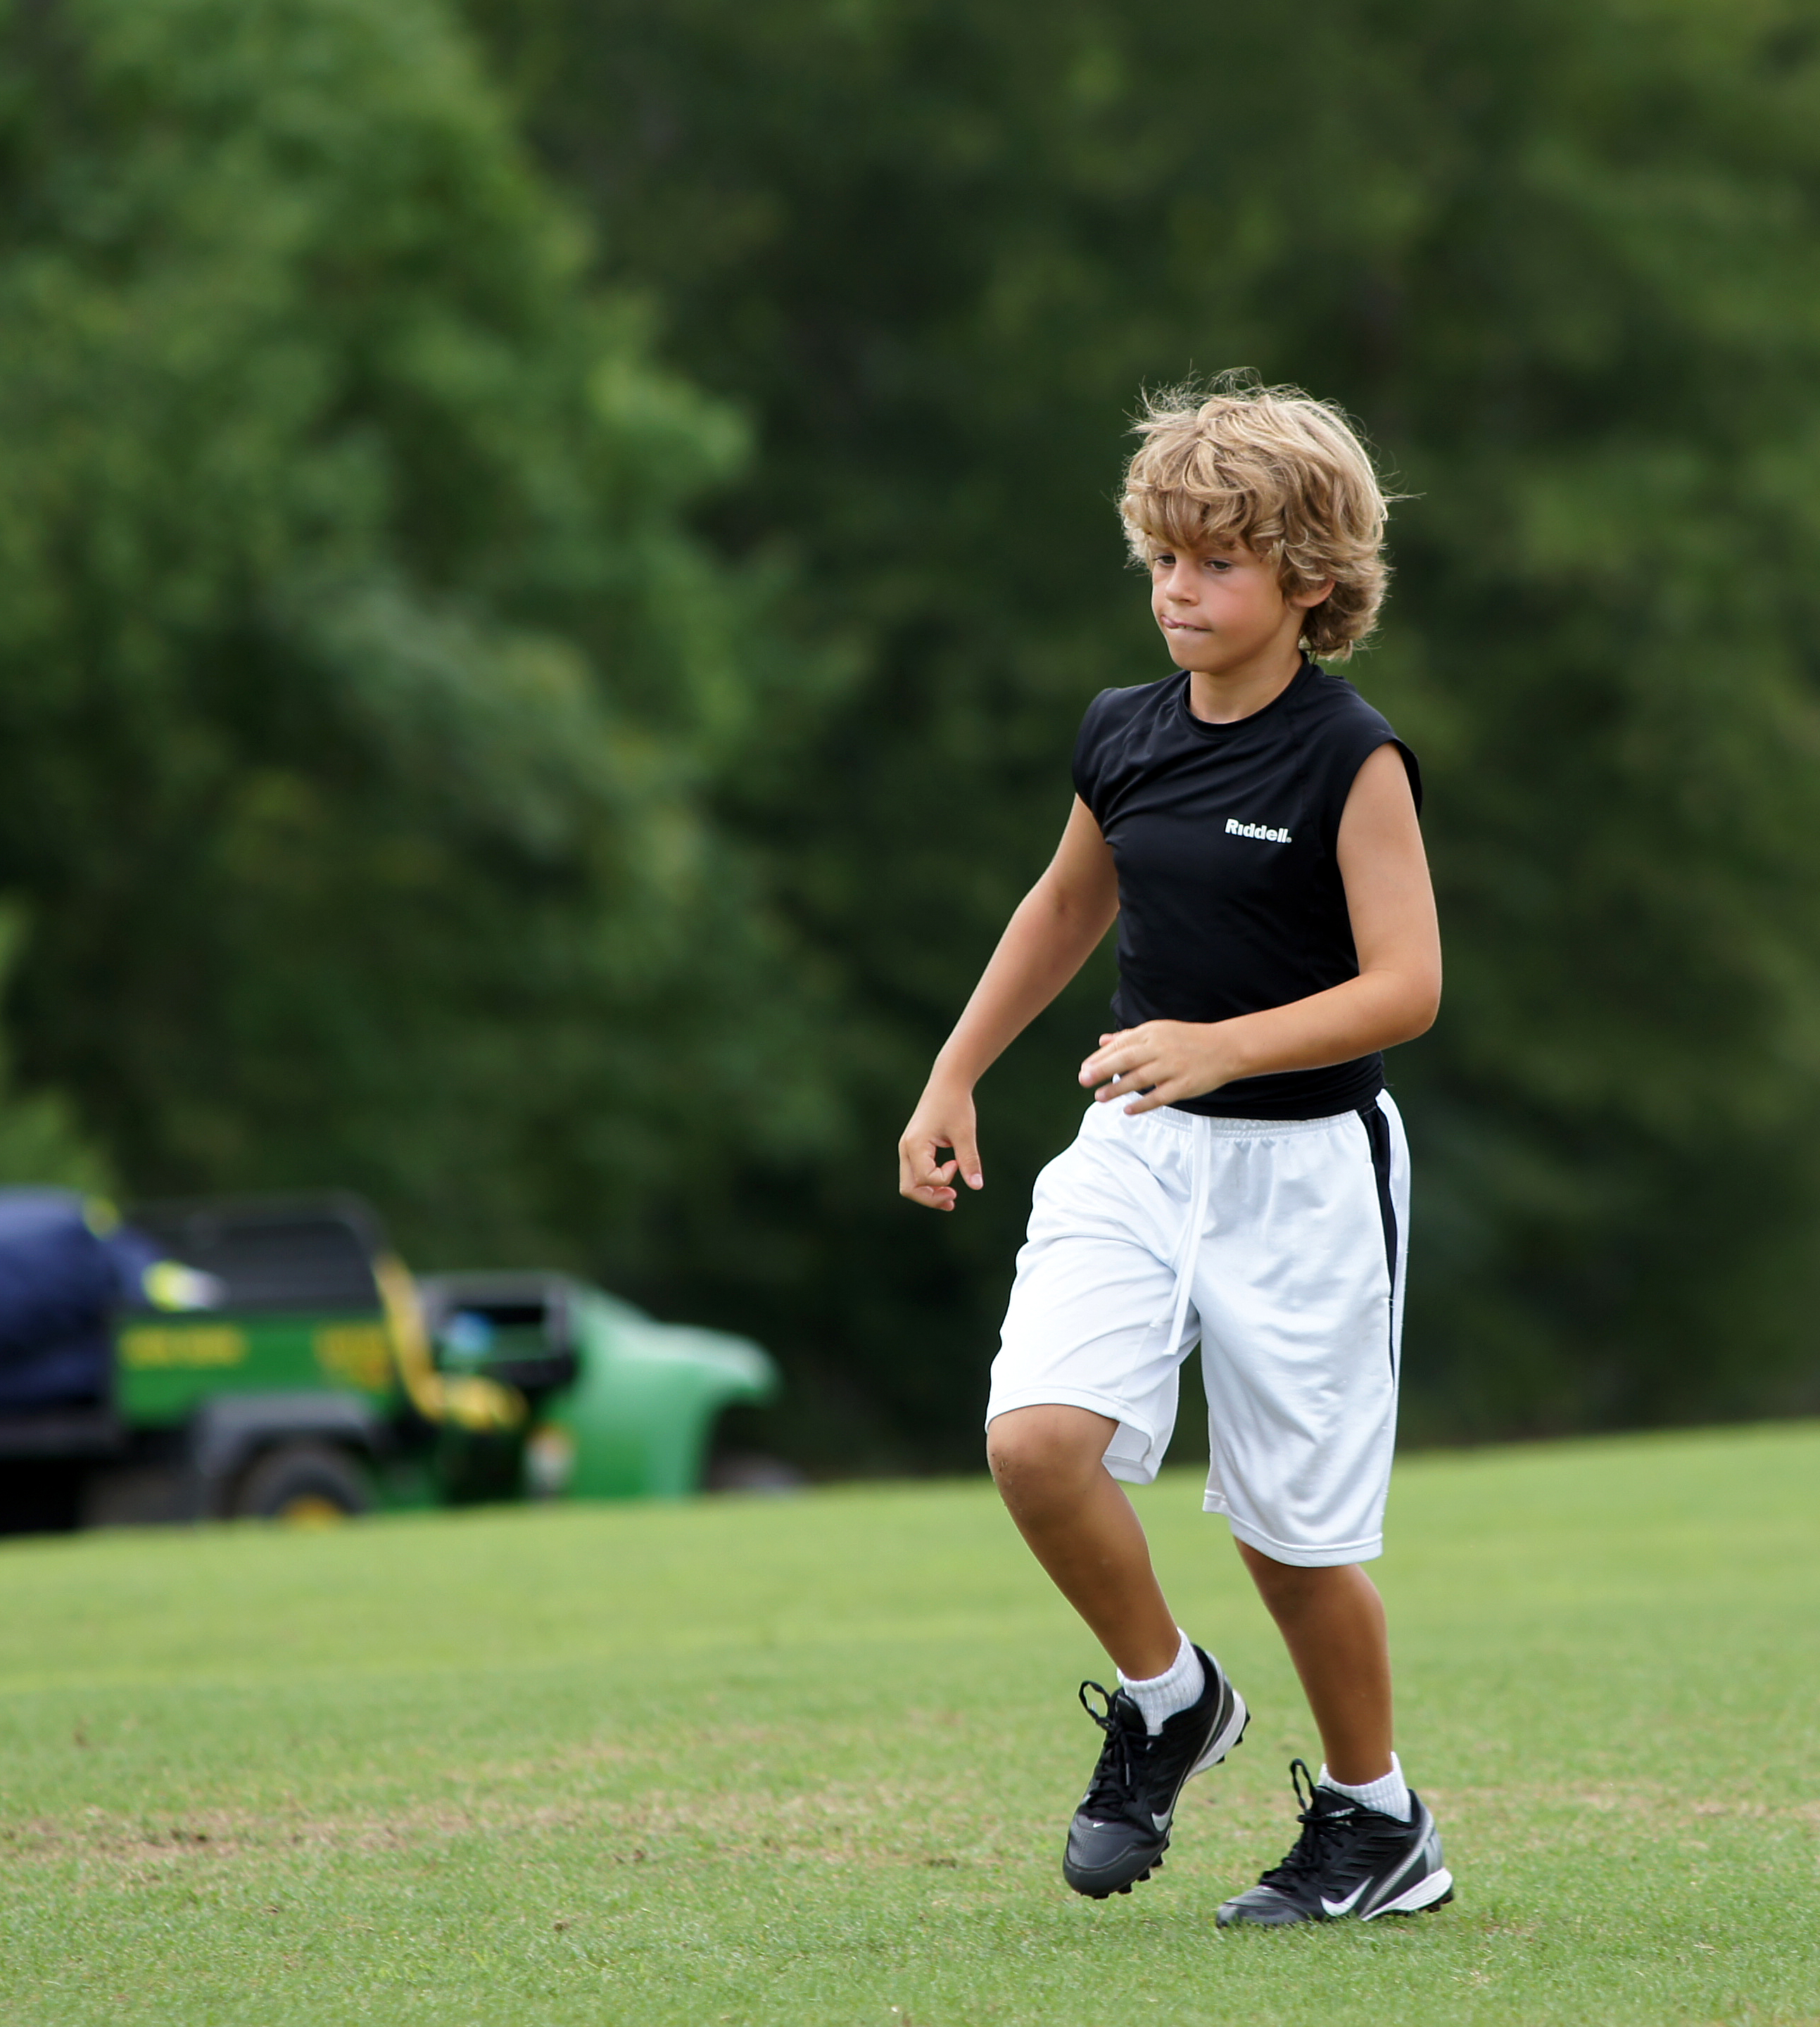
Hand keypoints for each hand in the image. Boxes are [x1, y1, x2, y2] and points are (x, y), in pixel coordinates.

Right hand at [898, 1081, 982, 1211]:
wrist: (947, 1082)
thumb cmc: (956, 1104)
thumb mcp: (965, 1133)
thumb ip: (969, 1160)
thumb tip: (977, 1186)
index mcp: (914, 1144)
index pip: (925, 1178)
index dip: (945, 1178)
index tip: (957, 1162)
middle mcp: (905, 1148)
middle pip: (909, 1188)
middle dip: (930, 1198)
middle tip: (952, 1201)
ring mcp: (906, 1148)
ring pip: (910, 1183)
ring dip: (929, 1194)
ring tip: (951, 1199)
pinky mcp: (913, 1147)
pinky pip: (915, 1173)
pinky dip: (928, 1183)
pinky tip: (946, 1185)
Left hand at [1079, 1022, 1237, 1112]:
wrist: (1226, 1048)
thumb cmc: (1187, 1040)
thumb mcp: (1159, 1031)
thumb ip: (1130, 1037)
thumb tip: (1102, 1041)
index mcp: (1152, 1032)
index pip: (1121, 1044)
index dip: (1100, 1057)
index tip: (1084, 1068)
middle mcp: (1161, 1048)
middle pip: (1126, 1059)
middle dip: (1102, 1069)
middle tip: (1083, 1080)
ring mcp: (1173, 1067)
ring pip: (1140, 1079)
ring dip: (1117, 1089)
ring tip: (1099, 1097)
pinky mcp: (1185, 1085)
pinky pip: (1160, 1097)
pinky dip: (1143, 1104)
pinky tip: (1128, 1110)